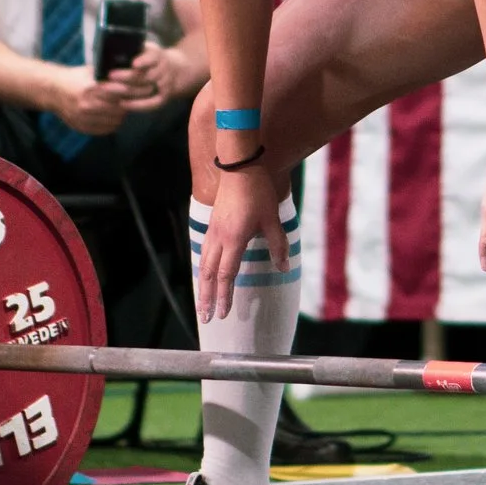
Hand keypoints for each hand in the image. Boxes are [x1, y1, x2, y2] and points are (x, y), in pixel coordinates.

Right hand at [49, 66, 129, 135]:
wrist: (53, 91)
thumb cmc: (74, 78)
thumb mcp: (90, 71)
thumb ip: (108, 73)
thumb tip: (132, 72)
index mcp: (90, 87)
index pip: (119, 92)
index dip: (131, 91)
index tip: (137, 90)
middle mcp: (87, 104)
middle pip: (118, 108)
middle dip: (128, 104)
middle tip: (133, 100)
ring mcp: (83, 118)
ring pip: (114, 121)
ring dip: (121, 116)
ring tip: (122, 109)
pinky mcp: (81, 127)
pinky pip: (104, 130)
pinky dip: (112, 125)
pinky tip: (113, 118)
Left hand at [107, 39, 203, 110]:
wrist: (174, 69)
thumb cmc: (151, 58)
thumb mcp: (146, 49)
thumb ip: (134, 49)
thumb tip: (112, 49)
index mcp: (157, 55)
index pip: (153, 57)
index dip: (144, 61)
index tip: (133, 63)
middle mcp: (163, 70)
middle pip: (146, 76)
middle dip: (126, 76)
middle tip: (109, 75)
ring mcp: (164, 85)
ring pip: (146, 90)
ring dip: (126, 90)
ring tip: (108, 89)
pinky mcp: (164, 97)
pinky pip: (152, 104)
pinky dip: (137, 105)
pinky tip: (122, 103)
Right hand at [197, 163, 289, 323]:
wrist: (239, 167)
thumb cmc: (258, 193)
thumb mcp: (272, 219)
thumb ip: (278, 245)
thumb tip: (284, 267)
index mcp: (234, 240)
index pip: (227, 275)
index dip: (225, 296)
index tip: (223, 314)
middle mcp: (219, 238)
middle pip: (209, 274)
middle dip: (206, 297)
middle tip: (205, 317)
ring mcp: (213, 231)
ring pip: (203, 264)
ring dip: (202, 285)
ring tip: (201, 302)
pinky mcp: (212, 224)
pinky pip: (204, 252)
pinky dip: (202, 268)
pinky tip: (204, 274)